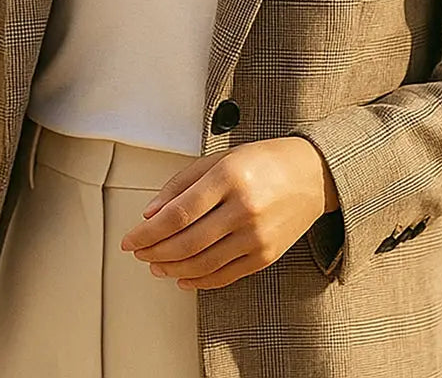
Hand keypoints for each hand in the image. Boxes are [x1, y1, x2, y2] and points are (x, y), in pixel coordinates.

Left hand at [119, 137, 336, 290]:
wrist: (312, 175)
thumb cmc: (262, 161)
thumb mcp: (218, 160)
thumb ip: (181, 185)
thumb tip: (150, 215)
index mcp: (228, 178)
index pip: (177, 213)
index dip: (148, 231)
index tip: (129, 239)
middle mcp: (243, 209)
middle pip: (187, 242)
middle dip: (155, 251)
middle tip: (138, 252)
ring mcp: (256, 236)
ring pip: (203, 263)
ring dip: (172, 268)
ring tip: (155, 265)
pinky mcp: (266, 256)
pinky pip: (226, 275)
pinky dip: (199, 280)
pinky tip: (182, 277)